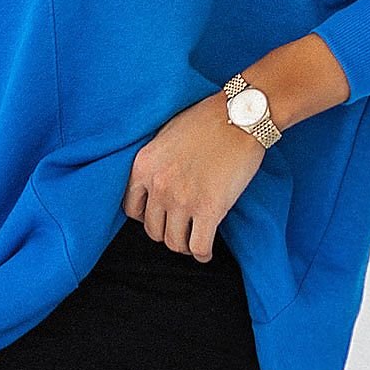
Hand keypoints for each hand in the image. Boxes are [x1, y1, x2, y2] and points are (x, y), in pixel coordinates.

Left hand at [122, 90, 265, 260]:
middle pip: (152, 230)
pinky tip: (205, 251)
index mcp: (143, 166)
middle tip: (179, 228)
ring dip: (183, 245)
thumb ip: (155, 163)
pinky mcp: (210, 209)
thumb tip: (153, 184)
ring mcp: (183, 200)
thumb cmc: (206, 120)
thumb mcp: (164, 136)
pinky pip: (199, 246)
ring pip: (174, 242)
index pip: (130, 209)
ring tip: (192, 240)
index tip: (157, 216)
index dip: (145, 216)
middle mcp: (158, 186)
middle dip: (166, 231)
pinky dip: (202, 253)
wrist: (239, 116)